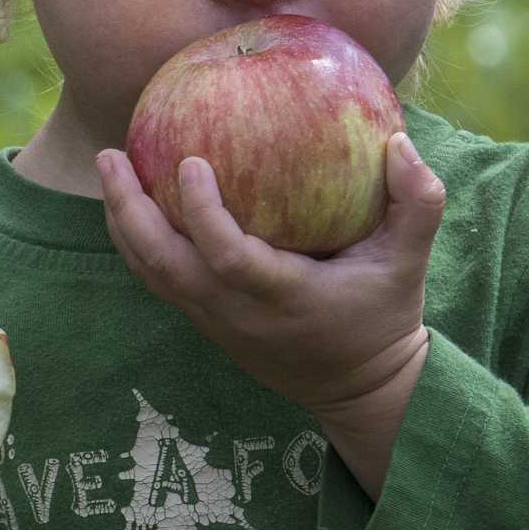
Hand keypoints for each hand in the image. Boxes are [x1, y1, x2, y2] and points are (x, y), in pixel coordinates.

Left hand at [96, 132, 444, 465]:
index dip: (201, 213)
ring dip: (123, 223)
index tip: (188, 161)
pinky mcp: (207, 323)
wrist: (362, 390)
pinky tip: (132, 199)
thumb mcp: (410, 262)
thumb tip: (399, 140)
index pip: (227, 257)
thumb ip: (418, 202)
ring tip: (110, 168)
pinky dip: (137, 240)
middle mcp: (237, 313)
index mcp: (282, 297)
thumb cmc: (385, 316)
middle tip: (111, 155)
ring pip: (150, 274)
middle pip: (163, 265)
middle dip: (129, 210)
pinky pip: (158, 279)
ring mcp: (216, 322)